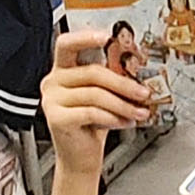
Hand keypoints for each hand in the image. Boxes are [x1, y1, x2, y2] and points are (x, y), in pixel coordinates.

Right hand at [40, 27, 162, 148]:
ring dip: (123, 105)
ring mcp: (51, 100)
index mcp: (62, 70)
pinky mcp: (56, 118)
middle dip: (123, 83)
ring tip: (139, 113)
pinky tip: (124, 122)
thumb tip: (136, 66)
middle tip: (143, 92)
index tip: (109, 36)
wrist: (80, 157)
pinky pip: (91, 112)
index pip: (67, 44)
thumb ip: (111, 78)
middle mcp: (53, 81)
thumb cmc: (92, 124)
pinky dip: (113, 118)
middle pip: (92, 72)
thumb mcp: (104, 96)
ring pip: (95, 94)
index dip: (87, 37)